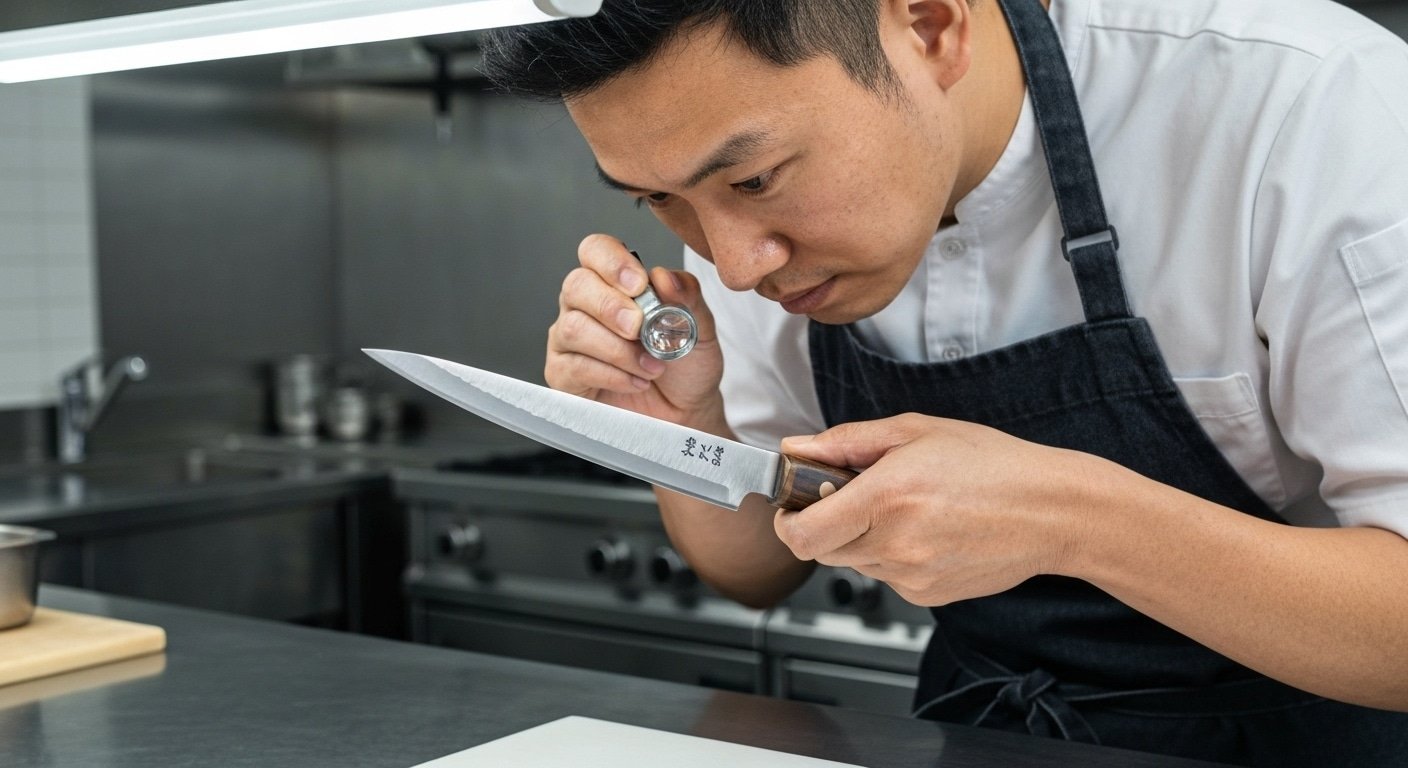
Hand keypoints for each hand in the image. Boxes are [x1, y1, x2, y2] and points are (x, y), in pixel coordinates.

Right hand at [546, 234, 725, 427]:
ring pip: (574, 328)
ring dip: (618, 349)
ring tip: (651, 365)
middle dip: (611, 307)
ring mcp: (569, 340)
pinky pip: (574, 366)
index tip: (638, 284)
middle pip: (576, 285)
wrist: (686, 412)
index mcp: (613, 282)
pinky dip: (611, 375)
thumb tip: (663, 277)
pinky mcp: (564, 375)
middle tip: (641, 328)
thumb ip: (687, 297)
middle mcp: (585, 305)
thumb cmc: (686, 365)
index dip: (611, 261)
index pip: (595, 250)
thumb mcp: (700, 327)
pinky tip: (636, 380)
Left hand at [772, 413, 1097, 605]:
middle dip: (824, 523)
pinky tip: (927, 530)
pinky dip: (892, 555)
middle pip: (822, 550)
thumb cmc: (993, 465)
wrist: (1051, 512)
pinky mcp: (927, 596)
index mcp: (885, 497)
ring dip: (861, 538)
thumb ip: (847, 441)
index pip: (802, 534)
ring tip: (903, 508)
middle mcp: (894, 544)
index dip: (787, 520)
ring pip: (855, 563)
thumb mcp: (915, 430)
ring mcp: (911, 576)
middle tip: (851, 495)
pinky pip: (888, 576)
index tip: (792, 505)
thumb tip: (797, 448)